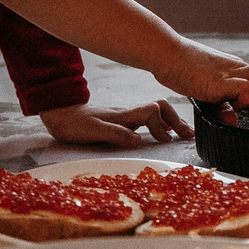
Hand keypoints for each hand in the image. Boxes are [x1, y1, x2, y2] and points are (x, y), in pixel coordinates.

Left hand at [40, 101, 192, 147]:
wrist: (60, 115)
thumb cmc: (74, 125)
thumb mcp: (92, 132)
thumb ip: (115, 134)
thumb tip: (139, 141)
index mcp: (124, 116)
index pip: (152, 112)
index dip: (161, 125)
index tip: (164, 141)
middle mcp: (128, 114)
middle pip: (160, 107)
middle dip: (176, 120)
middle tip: (188, 135)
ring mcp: (126, 116)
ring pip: (156, 112)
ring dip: (171, 122)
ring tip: (184, 134)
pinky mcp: (123, 121)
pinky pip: (147, 119)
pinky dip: (160, 125)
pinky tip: (164, 133)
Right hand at [157, 44, 248, 124]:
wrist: (168, 55)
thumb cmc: (184, 72)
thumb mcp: (209, 91)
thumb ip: (223, 105)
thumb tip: (232, 121)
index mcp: (240, 72)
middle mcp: (241, 70)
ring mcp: (232, 73)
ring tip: (241, 108)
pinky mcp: (221, 79)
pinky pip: (245, 89)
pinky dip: (242, 102)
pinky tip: (228, 108)